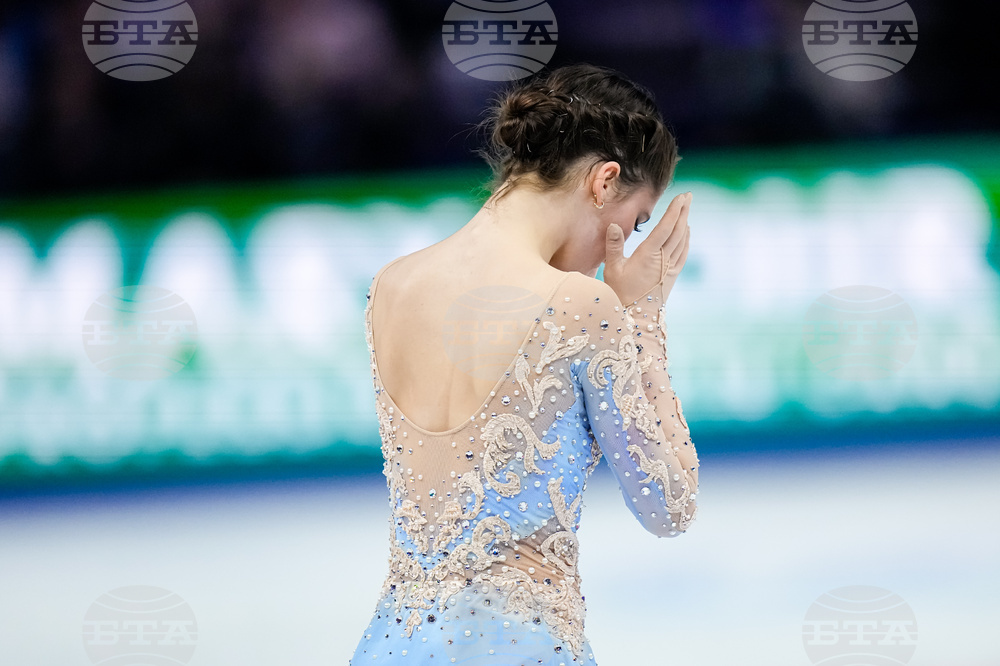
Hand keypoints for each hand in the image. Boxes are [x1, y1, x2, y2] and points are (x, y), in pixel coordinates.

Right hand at [603, 191, 691, 305]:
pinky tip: (686, 233)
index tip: (681, 197)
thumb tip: (613, 225)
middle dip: (683, 212)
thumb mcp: (611, 270)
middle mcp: (663, 260)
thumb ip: (613, 246)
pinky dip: (686, 239)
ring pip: (682, 241)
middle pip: (678, 231)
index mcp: (648, 256)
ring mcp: (670, 268)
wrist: (636, 320)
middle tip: (688, 196)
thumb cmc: (619, 294)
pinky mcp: (672, 276)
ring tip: (686, 209)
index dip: (674, 211)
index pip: (665, 228)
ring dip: (685, 223)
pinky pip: (683, 253)